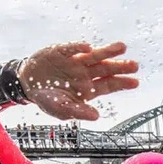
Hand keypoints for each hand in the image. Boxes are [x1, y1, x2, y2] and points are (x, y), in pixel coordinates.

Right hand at [18, 42, 138, 120]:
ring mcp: (75, 61)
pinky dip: (78, 48)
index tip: (135, 82)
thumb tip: (96, 116)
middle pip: (106, 69)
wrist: (27, 84)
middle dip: (120, 67)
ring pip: (95, 56)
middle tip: (134, 66)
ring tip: (122, 47)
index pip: (109, 85)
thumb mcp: (61, 109)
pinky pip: (71, 49)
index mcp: (88, 88)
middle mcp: (85, 73)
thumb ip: (78, 112)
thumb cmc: (47, 99)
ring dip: (108, 51)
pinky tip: (87, 47)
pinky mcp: (61, 51)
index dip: (122, 83)